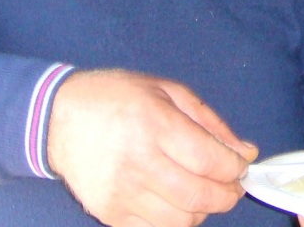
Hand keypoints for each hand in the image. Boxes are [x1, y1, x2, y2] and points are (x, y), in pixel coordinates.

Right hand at [47, 69, 258, 226]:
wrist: (58, 117)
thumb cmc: (117, 96)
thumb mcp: (166, 90)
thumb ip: (208, 120)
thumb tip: (246, 151)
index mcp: (154, 123)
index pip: (209, 159)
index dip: (235, 167)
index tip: (242, 163)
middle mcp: (138, 161)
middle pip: (200, 196)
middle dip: (228, 194)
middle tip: (232, 183)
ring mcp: (122, 193)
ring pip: (183, 220)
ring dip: (204, 208)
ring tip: (202, 189)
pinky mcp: (110, 214)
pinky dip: (177, 219)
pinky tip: (176, 199)